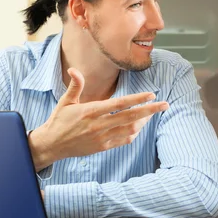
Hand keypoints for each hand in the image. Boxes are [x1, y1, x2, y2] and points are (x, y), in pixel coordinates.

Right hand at [29, 67, 168, 170]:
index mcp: (91, 111)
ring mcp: (102, 137)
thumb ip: (75, 85)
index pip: (119, 104)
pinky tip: (139, 125)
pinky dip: (134, 132)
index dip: (137, 99)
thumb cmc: (59, 120)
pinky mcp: (103, 147)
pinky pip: (124, 140)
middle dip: (150, 110)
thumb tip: (74, 69)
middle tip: (165, 105)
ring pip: (130, 129)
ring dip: (144, 121)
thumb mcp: (65, 101)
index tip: (151, 94)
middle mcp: (99, 125)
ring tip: (153, 113)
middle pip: (130, 116)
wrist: (52, 145)